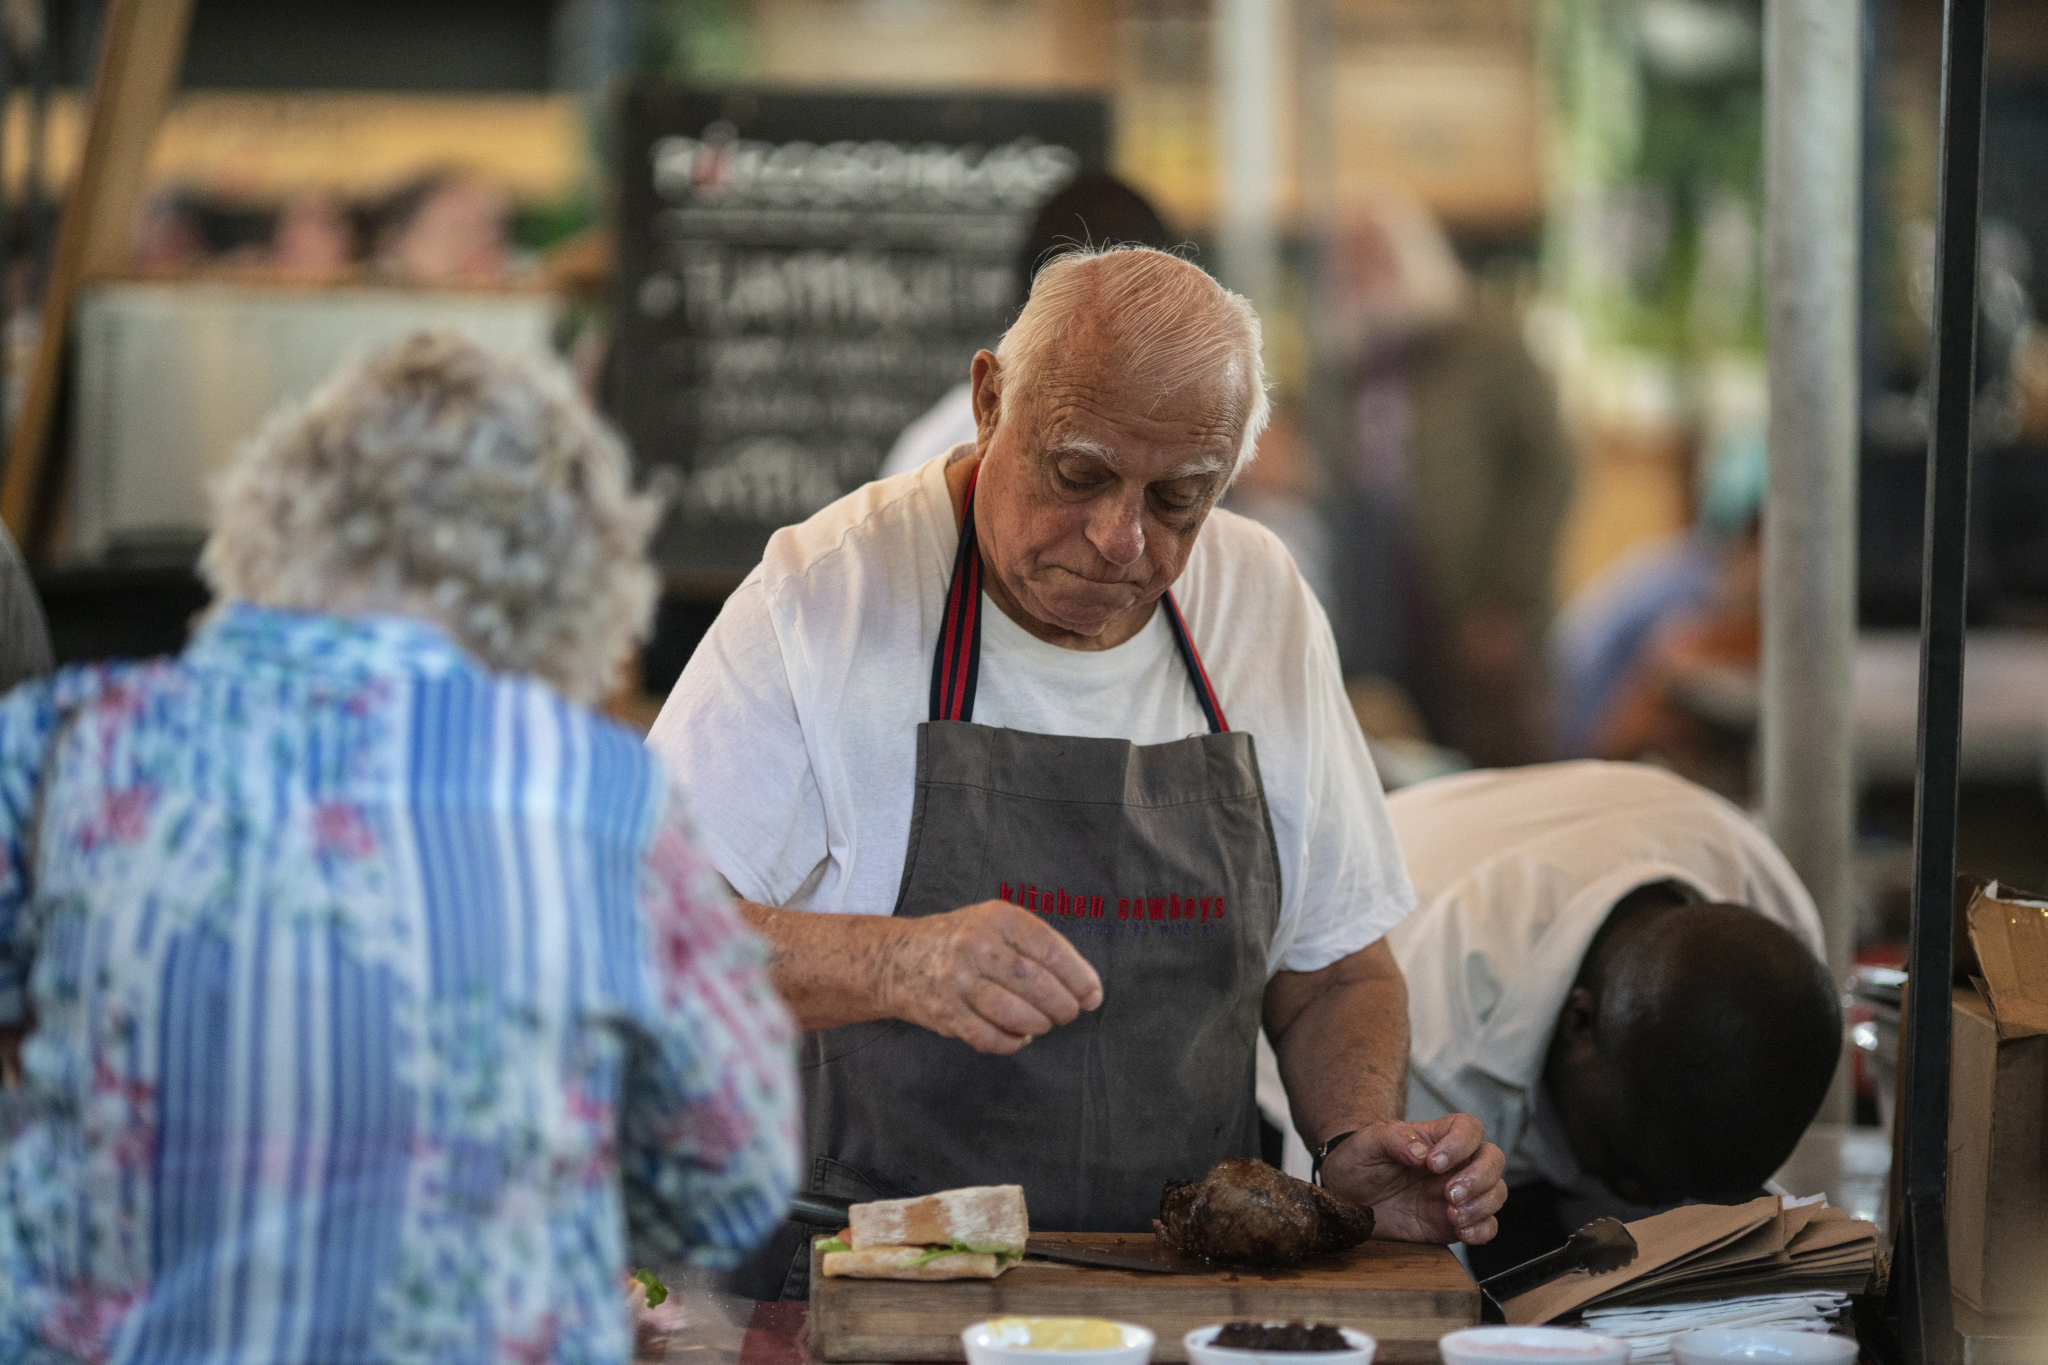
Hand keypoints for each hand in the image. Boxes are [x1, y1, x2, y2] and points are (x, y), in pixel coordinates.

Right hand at [881, 901, 1103, 1054]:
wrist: (896, 958)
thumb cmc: (959, 941)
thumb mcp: (994, 923)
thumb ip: (1038, 947)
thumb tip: (1087, 989)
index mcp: (997, 917)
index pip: (1052, 950)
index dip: (1080, 978)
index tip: (1092, 996)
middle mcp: (976, 944)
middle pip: (1036, 983)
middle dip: (1062, 1006)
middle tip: (1067, 1013)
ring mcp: (957, 980)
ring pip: (1015, 1013)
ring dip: (1038, 1025)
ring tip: (1042, 1023)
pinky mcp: (944, 1011)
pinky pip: (990, 1037)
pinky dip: (1012, 1042)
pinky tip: (1018, 1036)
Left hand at [1319, 1113, 1506, 1244]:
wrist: (1346, 1197)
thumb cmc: (1359, 1161)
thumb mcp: (1368, 1143)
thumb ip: (1394, 1140)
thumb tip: (1422, 1152)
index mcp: (1436, 1137)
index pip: (1469, 1128)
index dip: (1461, 1143)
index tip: (1434, 1163)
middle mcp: (1454, 1164)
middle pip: (1493, 1159)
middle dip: (1479, 1178)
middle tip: (1449, 1194)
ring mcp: (1457, 1194)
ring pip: (1496, 1193)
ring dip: (1482, 1205)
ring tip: (1452, 1215)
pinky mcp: (1454, 1223)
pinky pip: (1486, 1226)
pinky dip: (1482, 1231)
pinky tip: (1461, 1232)